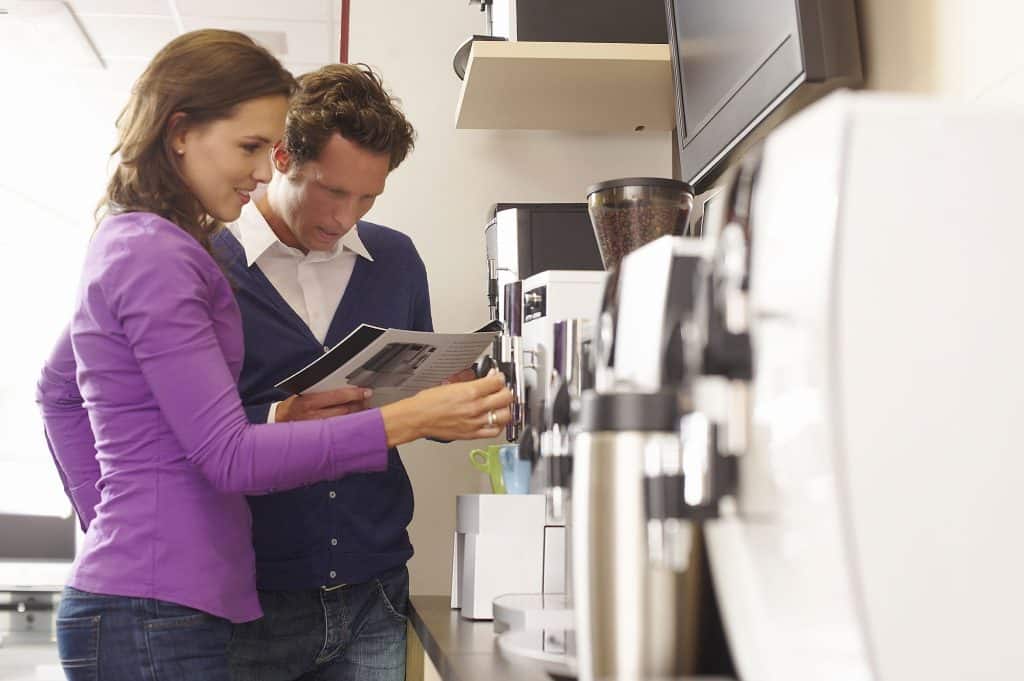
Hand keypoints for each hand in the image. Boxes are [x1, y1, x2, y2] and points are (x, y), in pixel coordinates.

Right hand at [275, 387, 372, 422]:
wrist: (279, 421)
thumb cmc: (293, 405)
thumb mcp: (304, 393)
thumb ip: (322, 391)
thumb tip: (345, 387)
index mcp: (310, 402)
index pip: (338, 396)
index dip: (355, 394)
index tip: (366, 391)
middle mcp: (314, 416)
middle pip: (345, 411)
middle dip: (359, 405)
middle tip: (368, 400)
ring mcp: (318, 429)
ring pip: (344, 423)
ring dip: (357, 416)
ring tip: (365, 410)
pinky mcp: (319, 438)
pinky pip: (339, 431)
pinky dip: (349, 426)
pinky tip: (355, 422)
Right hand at [379, 370, 512, 445]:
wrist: (418, 418)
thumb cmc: (428, 402)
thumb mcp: (451, 384)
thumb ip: (471, 382)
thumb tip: (484, 379)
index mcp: (470, 392)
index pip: (498, 381)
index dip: (500, 377)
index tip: (499, 377)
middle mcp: (475, 407)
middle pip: (506, 397)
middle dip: (506, 391)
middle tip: (501, 389)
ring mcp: (476, 422)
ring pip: (505, 415)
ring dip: (505, 408)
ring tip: (500, 405)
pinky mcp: (472, 434)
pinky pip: (495, 431)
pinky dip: (499, 425)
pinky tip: (495, 420)